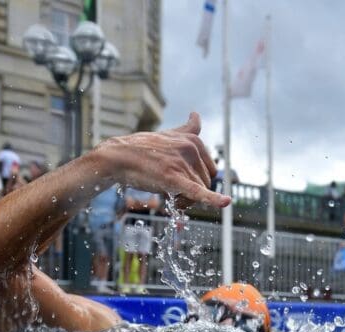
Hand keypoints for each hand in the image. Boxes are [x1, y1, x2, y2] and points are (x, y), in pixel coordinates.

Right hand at [95, 112, 230, 208]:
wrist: (118, 156)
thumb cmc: (142, 148)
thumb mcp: (169, 134)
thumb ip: (187, 128)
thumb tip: (197, 114)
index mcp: (194, 140)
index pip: (210, 169)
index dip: (198, 179)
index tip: (184, 183)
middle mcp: (191, 149)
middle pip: (206, 181)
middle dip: (193, 191)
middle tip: (174, 194)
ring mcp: (183, 163)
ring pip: (199, 191)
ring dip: (186, 200)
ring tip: (169, 197)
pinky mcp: (174, 179)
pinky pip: (198, 192)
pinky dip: (214, 200)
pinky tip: (226, 202)